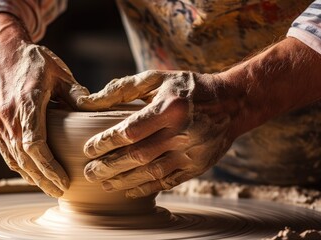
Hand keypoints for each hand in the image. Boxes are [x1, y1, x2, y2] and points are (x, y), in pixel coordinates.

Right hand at [0, 14, 89, 196]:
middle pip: (24, 159)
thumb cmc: (30, 59)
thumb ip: (76, 93)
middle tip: (60, 192)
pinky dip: (20, 166)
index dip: (49, 167)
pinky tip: (33, 174)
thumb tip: (95, 112)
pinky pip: (6, 153)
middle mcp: (7, 117)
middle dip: (42, 180)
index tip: (64, 181)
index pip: (34, 145)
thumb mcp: (59, 71)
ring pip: (13, 159)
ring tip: (49, 188)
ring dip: (31, 177)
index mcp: (25, 103)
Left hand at [78, 70, 239, 197]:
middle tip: (89, 173)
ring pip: (151, 173)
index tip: (88, 149)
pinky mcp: (198, 166)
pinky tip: (128, 190)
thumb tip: (88, 102)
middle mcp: (181, 132)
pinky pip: (168, 182)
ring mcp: (191, 152)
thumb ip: (123, 89)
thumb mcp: (157, 78)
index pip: (130, 131)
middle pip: (137, 156)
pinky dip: (146, 188)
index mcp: (170, 108)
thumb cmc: (188, 88)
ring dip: (123, 181)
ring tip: (103, 183)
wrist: (232, 103)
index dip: (106, 142)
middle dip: (109, 167)